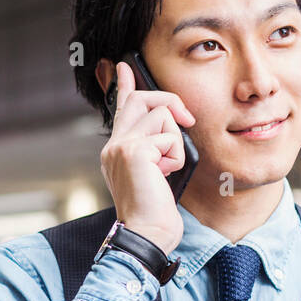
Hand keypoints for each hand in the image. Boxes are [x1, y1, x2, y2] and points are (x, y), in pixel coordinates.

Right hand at [100, 60, 194, 253]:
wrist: (147, 233)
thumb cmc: (155, 211)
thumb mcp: (155, 173)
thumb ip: (156, 149)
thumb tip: (172, 127)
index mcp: (116, 150)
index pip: (121, 109)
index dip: (124, 85)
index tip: (123, 67)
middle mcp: (113, 145)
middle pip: (143, 100)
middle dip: (170, 103)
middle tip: (187, 120)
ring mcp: (121, 146)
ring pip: (161, 116)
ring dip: (176, 142)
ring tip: (167, 168)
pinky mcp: (134, 152)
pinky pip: (169, 137)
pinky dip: (175, 156)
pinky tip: (165, 175)